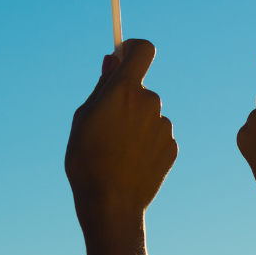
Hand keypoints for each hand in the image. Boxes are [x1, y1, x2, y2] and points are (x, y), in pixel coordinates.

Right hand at [65, 39, 176, 226]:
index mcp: (125, 90)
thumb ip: (101, 87)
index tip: (122, 56)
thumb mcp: (83, 118)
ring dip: (136, 123)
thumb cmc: (87, 160)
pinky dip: (146, 142)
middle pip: (142, 88)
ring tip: (117, 150)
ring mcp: (164, 126)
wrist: (111, 205)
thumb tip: (112, 62)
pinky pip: (158, 135)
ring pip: (149, 114)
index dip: (133, 49)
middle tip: (107, 122)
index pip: (143, 50)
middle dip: (127, 98)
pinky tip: (130, 162)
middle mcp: (150, 102)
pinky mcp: (172, 147)